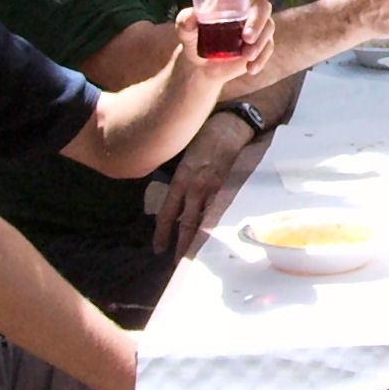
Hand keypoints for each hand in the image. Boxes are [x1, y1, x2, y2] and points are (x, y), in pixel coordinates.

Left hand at [155, 110, 253, 253]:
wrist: (230, 127)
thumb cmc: (205, 136)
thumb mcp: (184, 157)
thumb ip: (180, 179)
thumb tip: (176, 199)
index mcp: (181, 179)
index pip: (167, 213)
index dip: (162, 233)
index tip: (158, 249)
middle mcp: (195, 187)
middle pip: (186, 224)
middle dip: (182, 245)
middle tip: (177, 262)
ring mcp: (214, 189)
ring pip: (205, 221)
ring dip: (199, 239)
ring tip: (196, 256)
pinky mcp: (230, 188)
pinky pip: (221, 212)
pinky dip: (216, 225)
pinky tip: (216, 237)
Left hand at [177, 0, 276, 88]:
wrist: (199, 64)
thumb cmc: (193, 37)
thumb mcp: (184, 29)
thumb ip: (185, 21)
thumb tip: (191, 18)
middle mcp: (248, 7)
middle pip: (263, 7)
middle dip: (258, 22)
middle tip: (247, 38)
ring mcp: (257, 26)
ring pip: (268, 27)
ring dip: (260, 42)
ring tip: (246, 56)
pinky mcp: (261, 44)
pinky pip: (269, 47)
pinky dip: (262, 58)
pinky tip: (251, 69)